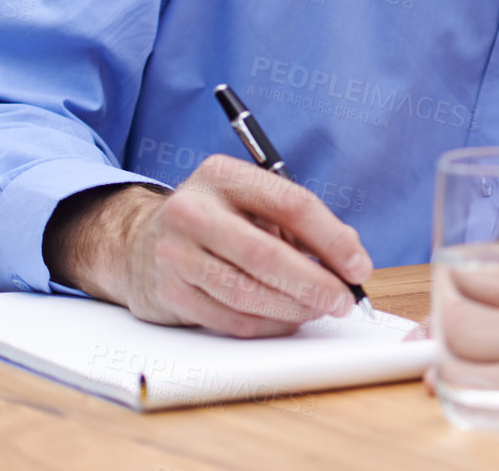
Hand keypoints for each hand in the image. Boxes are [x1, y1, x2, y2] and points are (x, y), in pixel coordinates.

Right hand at [43, 155, 372, 336]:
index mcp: (223, 175)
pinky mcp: (167, 293)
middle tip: (344, 300)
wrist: (139, 242)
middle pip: (266, 255)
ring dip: (294, 308)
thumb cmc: (217, 220)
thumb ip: (301, 225)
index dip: (333, 240)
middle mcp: (192, 211)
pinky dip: (268, 324)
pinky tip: (287, 319)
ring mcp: (174, 254)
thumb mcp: (253, 202)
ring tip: (320, 309)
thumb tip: (350, 259)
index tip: (359, 267)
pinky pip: (230, 318)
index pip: (291, 205)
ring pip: (248, 293)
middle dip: (316, 283)